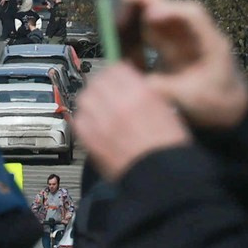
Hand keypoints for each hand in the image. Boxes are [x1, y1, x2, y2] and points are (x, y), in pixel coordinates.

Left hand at [71, 63, 190, 181]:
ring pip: (84, 98)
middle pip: (97, 81)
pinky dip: (83, 119)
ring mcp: (101, 121)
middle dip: (101, 84)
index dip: (116, 72)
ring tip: (98, 107)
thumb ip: (146, 93)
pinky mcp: (90, 140)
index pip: (116, 69)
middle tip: (105, 91)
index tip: (116, 77)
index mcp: (140, 93)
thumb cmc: (169, 148)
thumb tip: (132, 84)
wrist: (163, 178)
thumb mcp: (166, 110)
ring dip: (91, 100)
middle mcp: (117, 103)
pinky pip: (78, 120)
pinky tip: (93, 123)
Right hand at [118, 0, 247, 130]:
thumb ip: (165, 89)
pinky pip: (153, 33)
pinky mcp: (172, 48)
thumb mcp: (193, 99)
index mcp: (210, 43)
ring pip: (160, 18)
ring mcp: (183, 40)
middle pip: (172, 9)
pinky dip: (137, 29)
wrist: (230, 111)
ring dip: (139, 11)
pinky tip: (120, 28)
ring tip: (116, 8)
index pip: (193, 17)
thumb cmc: (219, 104)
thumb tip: (135, 82)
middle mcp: (195, 35)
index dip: (171, 10)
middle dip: (149, 0)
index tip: (150, 14)